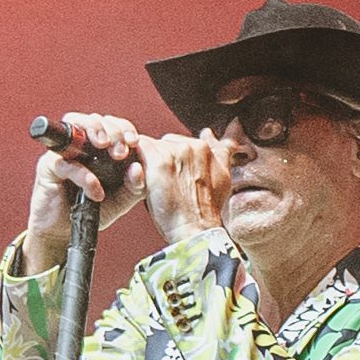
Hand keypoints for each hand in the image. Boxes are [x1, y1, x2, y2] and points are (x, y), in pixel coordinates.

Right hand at [26, 113, 147, 260]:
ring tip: (109, 150)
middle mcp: (79, 145)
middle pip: (94, 119)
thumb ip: (134, 186)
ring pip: (76, 127)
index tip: (134, 142)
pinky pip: (66, 164)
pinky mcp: (48, 168)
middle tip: (121, 151)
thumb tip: (138, 167)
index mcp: (99, 148)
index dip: (124, 127)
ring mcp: (62, 153)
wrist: (64, 233)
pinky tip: (96, 192)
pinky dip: (84, 176)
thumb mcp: (121, 200)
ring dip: (95, 132)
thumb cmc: (92, 211)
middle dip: (113, 130)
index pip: (112, 124)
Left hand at [142, 126, 250, 248]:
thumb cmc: (205, 210)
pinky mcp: (159, 161)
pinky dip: (136, 163)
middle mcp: (195, 146)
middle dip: (161, 159)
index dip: (175, 161)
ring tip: (154, 186)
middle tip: (165, 185)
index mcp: (208, 149)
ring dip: (148, 163)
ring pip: (152, 146)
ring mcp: (177, 152)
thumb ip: (223, 153)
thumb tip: (220, 129)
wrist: (196, 230)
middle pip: (166, 143)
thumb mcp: (222, 178)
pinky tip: (141, 179)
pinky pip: (140, 149)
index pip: (182, 143)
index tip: (175, 177)